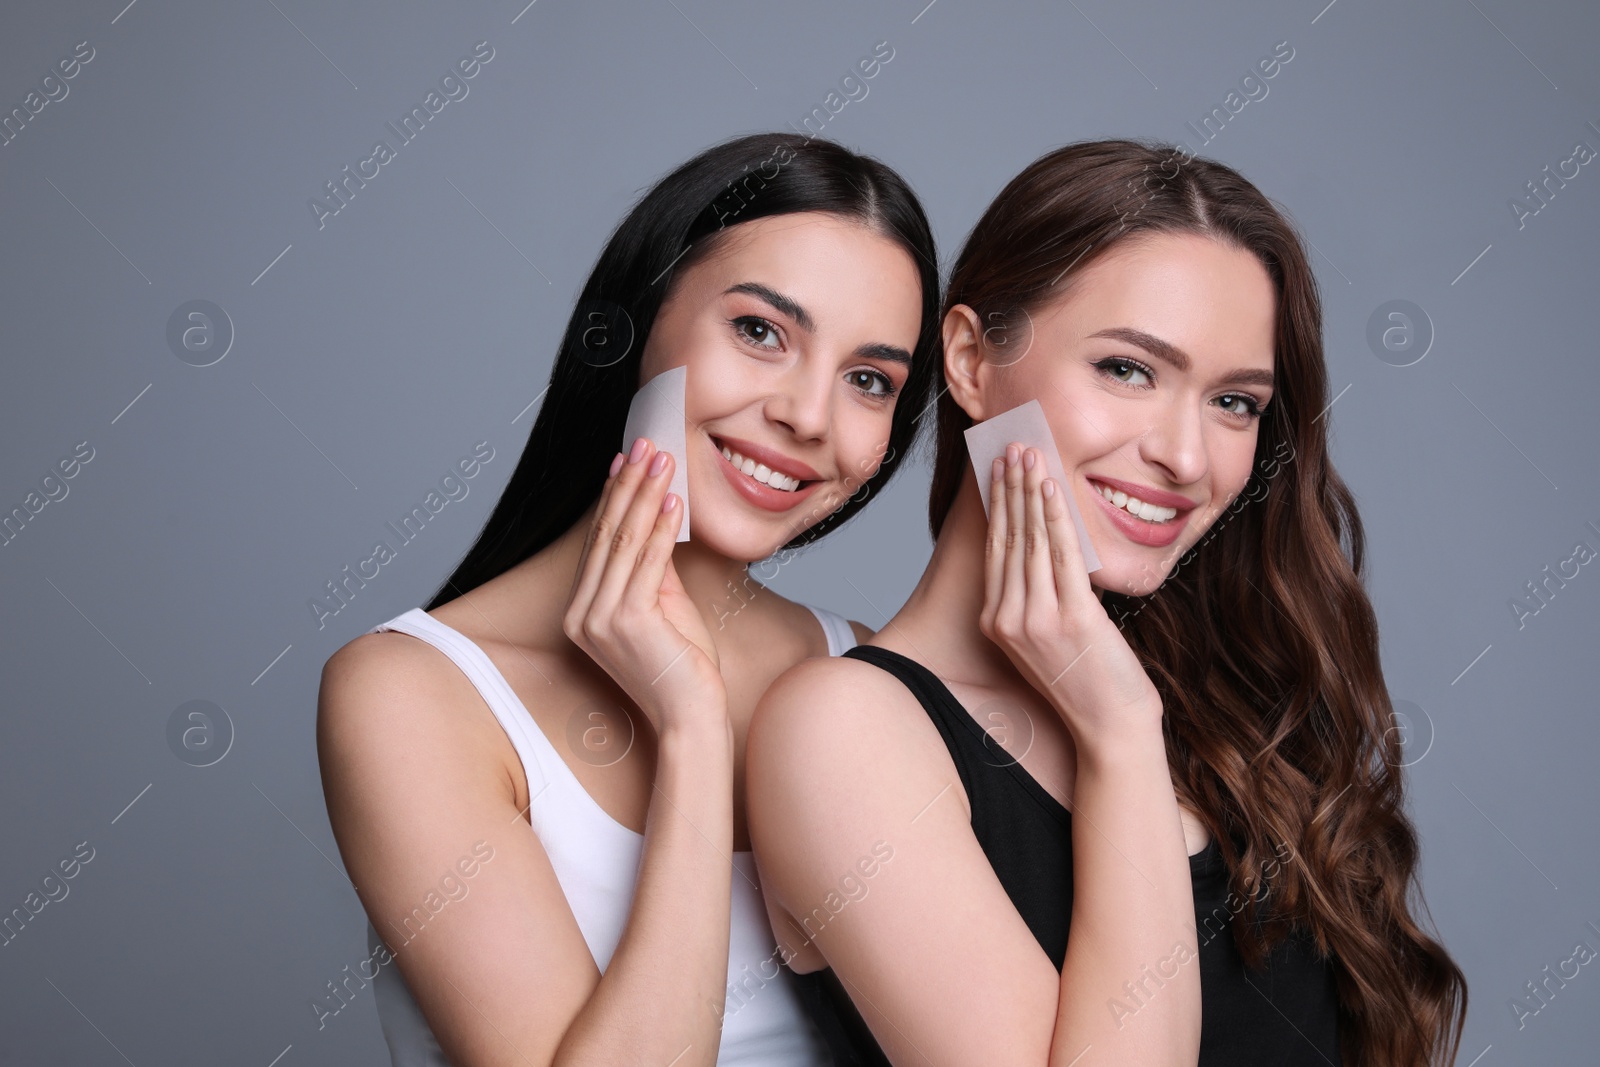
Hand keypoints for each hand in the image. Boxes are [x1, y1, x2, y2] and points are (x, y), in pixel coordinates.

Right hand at [563, 438, 724, 733]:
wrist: (691, 716)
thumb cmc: (682, 668)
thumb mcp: (664, 608)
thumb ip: (654, 570)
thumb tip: (658, 520)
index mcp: (582, 613)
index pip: (599, 542)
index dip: (613, 497)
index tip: (627, 460)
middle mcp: (582, 615)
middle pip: (606, 535)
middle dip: (628, 484)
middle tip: (645, 445)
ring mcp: (599, 620)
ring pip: (623, 542)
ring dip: (645, 496)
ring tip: (662, 461)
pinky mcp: (626, 622)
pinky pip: (646, 564)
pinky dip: (660, 528)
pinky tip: (673, 500)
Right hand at [977, 443, 1162, 753]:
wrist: (1110, 726)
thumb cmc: (1087, 682)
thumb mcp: (1047, 639)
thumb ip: (1036, 599)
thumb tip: (1044, 549)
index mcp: (996, 623)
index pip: (994, 549)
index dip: (997, 505)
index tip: (999, 469)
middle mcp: (1008, 619)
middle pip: (1006, 538)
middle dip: (1008, 487)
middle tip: (1009, 447)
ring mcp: (1037, 620)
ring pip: (1030, 540)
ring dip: (1029, 491)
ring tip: (1029, 455)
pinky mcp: (1071, 619)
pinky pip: (1061, 555)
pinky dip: (1056, 516)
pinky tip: (1051, 488)